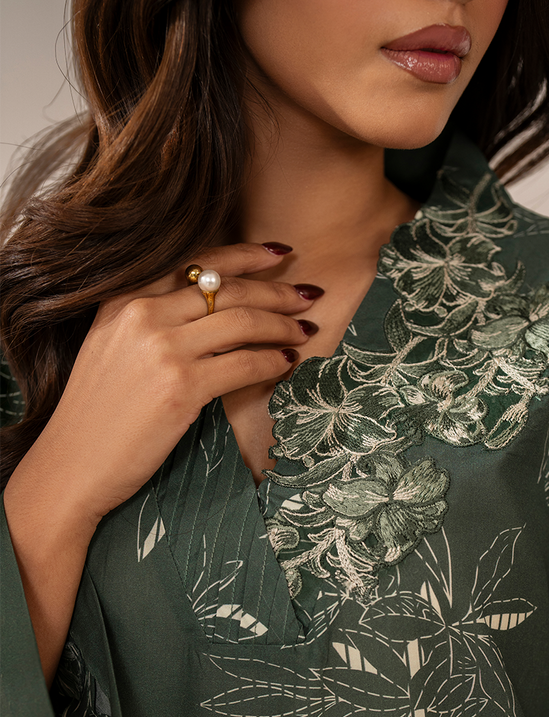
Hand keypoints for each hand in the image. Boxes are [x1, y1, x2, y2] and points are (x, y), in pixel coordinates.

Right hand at [32, 241, 316, 529]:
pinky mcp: (183, 388)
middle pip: (228, 289)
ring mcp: (164, 350)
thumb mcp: (112, 347)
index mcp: (124, 299)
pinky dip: (273, 362)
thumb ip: (151, 320)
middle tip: (307, 295)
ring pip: (243, 323)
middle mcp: (143, 315)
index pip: (196, 262)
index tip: (277, 252)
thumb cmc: (96, 414)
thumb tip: (210, 309)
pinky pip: (245, 365)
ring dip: (283, 325)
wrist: (73, 463)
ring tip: (304, 330)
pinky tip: (287, 363)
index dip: (244, 254)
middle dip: (277, 290)